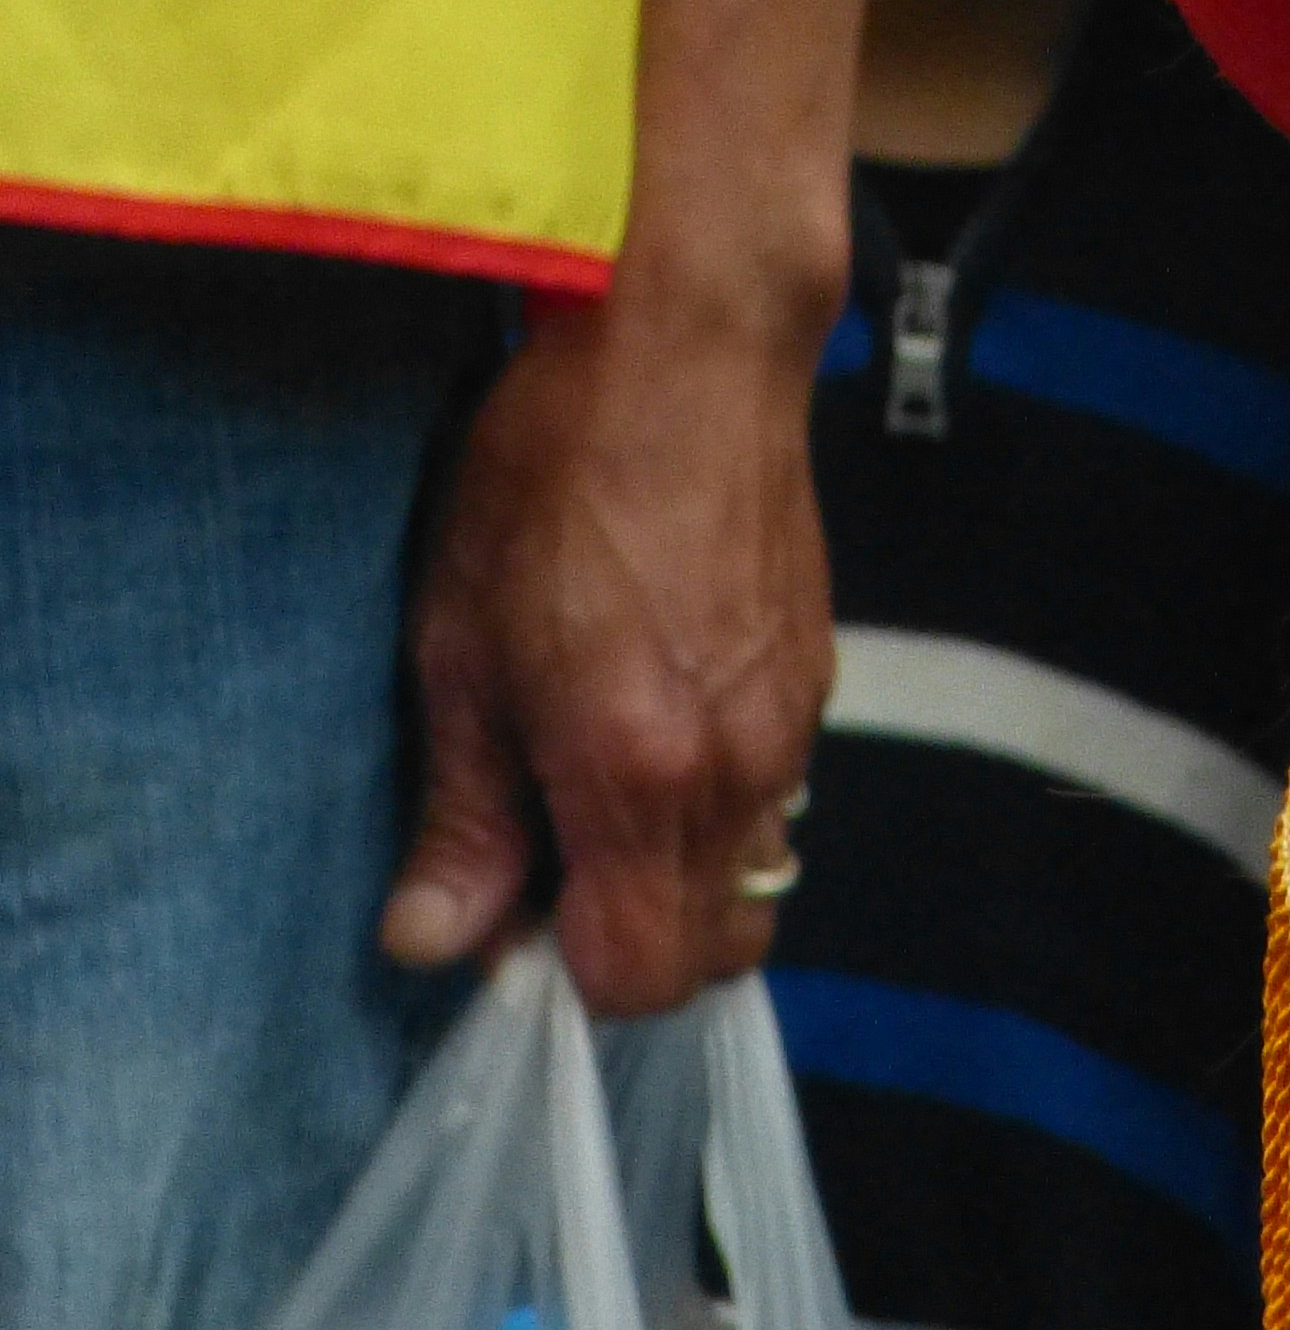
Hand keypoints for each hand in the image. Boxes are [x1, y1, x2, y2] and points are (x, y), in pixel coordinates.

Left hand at [378, 257, 834, 1013]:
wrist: (685, 351)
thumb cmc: (554, 481)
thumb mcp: (461, 648)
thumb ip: (464, 811)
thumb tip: (434, 938)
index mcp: (639, 773)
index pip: (638, 978)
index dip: (564, 976)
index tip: (506, 916)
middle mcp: (738, 768)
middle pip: (714, 948)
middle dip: (632, 940)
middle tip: (546, 861)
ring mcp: (794, 721)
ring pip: (755, 874)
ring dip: (678, 871)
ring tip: (596, 780)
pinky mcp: (816, 673)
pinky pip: (777, 793)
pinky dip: (717, 801)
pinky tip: (653, 712)